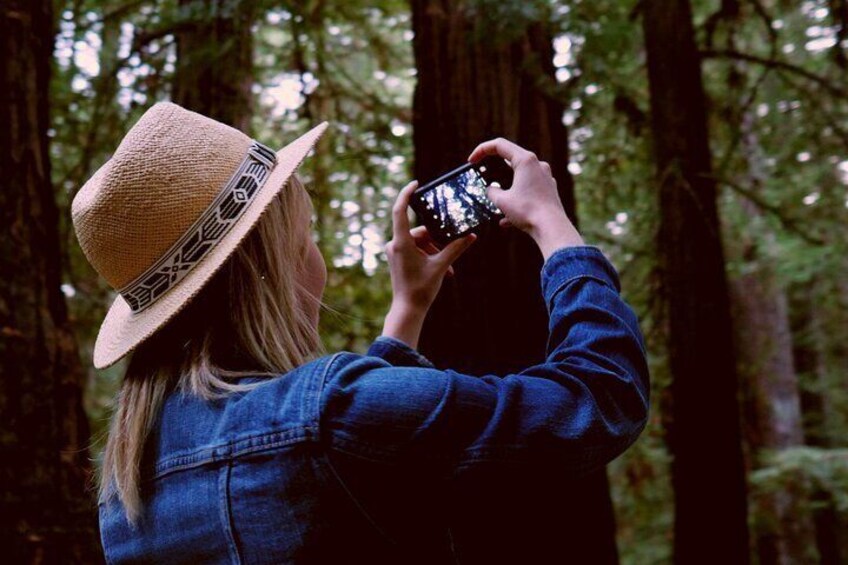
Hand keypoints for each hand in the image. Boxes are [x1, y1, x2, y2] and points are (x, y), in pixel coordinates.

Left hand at [385, 180, 476, 311]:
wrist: (408, 310)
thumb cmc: (421, 289)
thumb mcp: (441, 266)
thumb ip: (456, 248)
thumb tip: (472, 236)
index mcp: (401, 242)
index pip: (400, 210)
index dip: (406, 194)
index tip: (416, 183)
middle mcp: (394, 244)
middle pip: (420, 231)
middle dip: (437, 241)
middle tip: (450, 254)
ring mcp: (395, 251)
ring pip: (420, 242)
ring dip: (435, 252)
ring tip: (448, 268)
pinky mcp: (398, 258)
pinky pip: (416, 249)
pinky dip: (429, 256)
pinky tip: (442, 269)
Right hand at [468, 138, 583, 257]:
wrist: (552, 228)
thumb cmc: (528, 211)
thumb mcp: (502, 201)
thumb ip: (491, 191)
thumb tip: (491, 190)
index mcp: (526, 160)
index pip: (499, 145)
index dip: (482, 150)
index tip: (471, 161)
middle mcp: (538, 165)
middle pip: (511, 159)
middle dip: (494, 169)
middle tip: (482, 176)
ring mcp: (544, 178)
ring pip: (519, 178)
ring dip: (505, 189)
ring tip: (496, 203)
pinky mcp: (548, 191)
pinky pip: (528, 191)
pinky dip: (516, 201)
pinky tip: (507, 220)